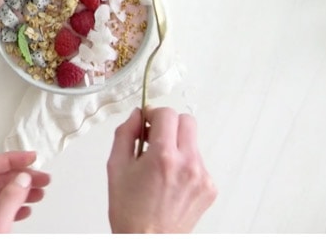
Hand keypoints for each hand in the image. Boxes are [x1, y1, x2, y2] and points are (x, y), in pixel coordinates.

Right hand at [106, 107, 216, 233]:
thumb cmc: (130, 211)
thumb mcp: (116, 166)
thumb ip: (126, 132)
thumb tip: (137, 115)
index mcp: (163, 156)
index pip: (167, 113)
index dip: (153, 113)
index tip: (146, 122)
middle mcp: (188, 164)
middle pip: (187, 121)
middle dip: (170, 124)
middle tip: (156, 138)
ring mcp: (202, 177)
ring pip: (193, 142)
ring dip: (178, 145)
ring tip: (162, 166)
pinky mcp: (209, 189)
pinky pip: (199, 163)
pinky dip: (186, 165)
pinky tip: (172, 181)